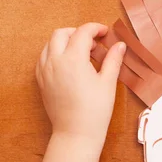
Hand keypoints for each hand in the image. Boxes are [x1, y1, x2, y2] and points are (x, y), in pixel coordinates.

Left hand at [36, 23, 125, 151]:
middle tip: (94, 44)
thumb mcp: (108, 82)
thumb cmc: (95, 110)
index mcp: (73, 58)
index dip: (95, 29)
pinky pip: (44, 58)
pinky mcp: (41, 80)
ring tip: (82, 54)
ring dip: (65, 42)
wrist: (76, 133)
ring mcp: (44, 70)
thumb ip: (113, 59)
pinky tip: (69, 64)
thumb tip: (120, 45)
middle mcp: (54, 60)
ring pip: (50, 44)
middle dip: (78, 33)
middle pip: (62, 33)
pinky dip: (55, 53)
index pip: (82, 32)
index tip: (105, 33)